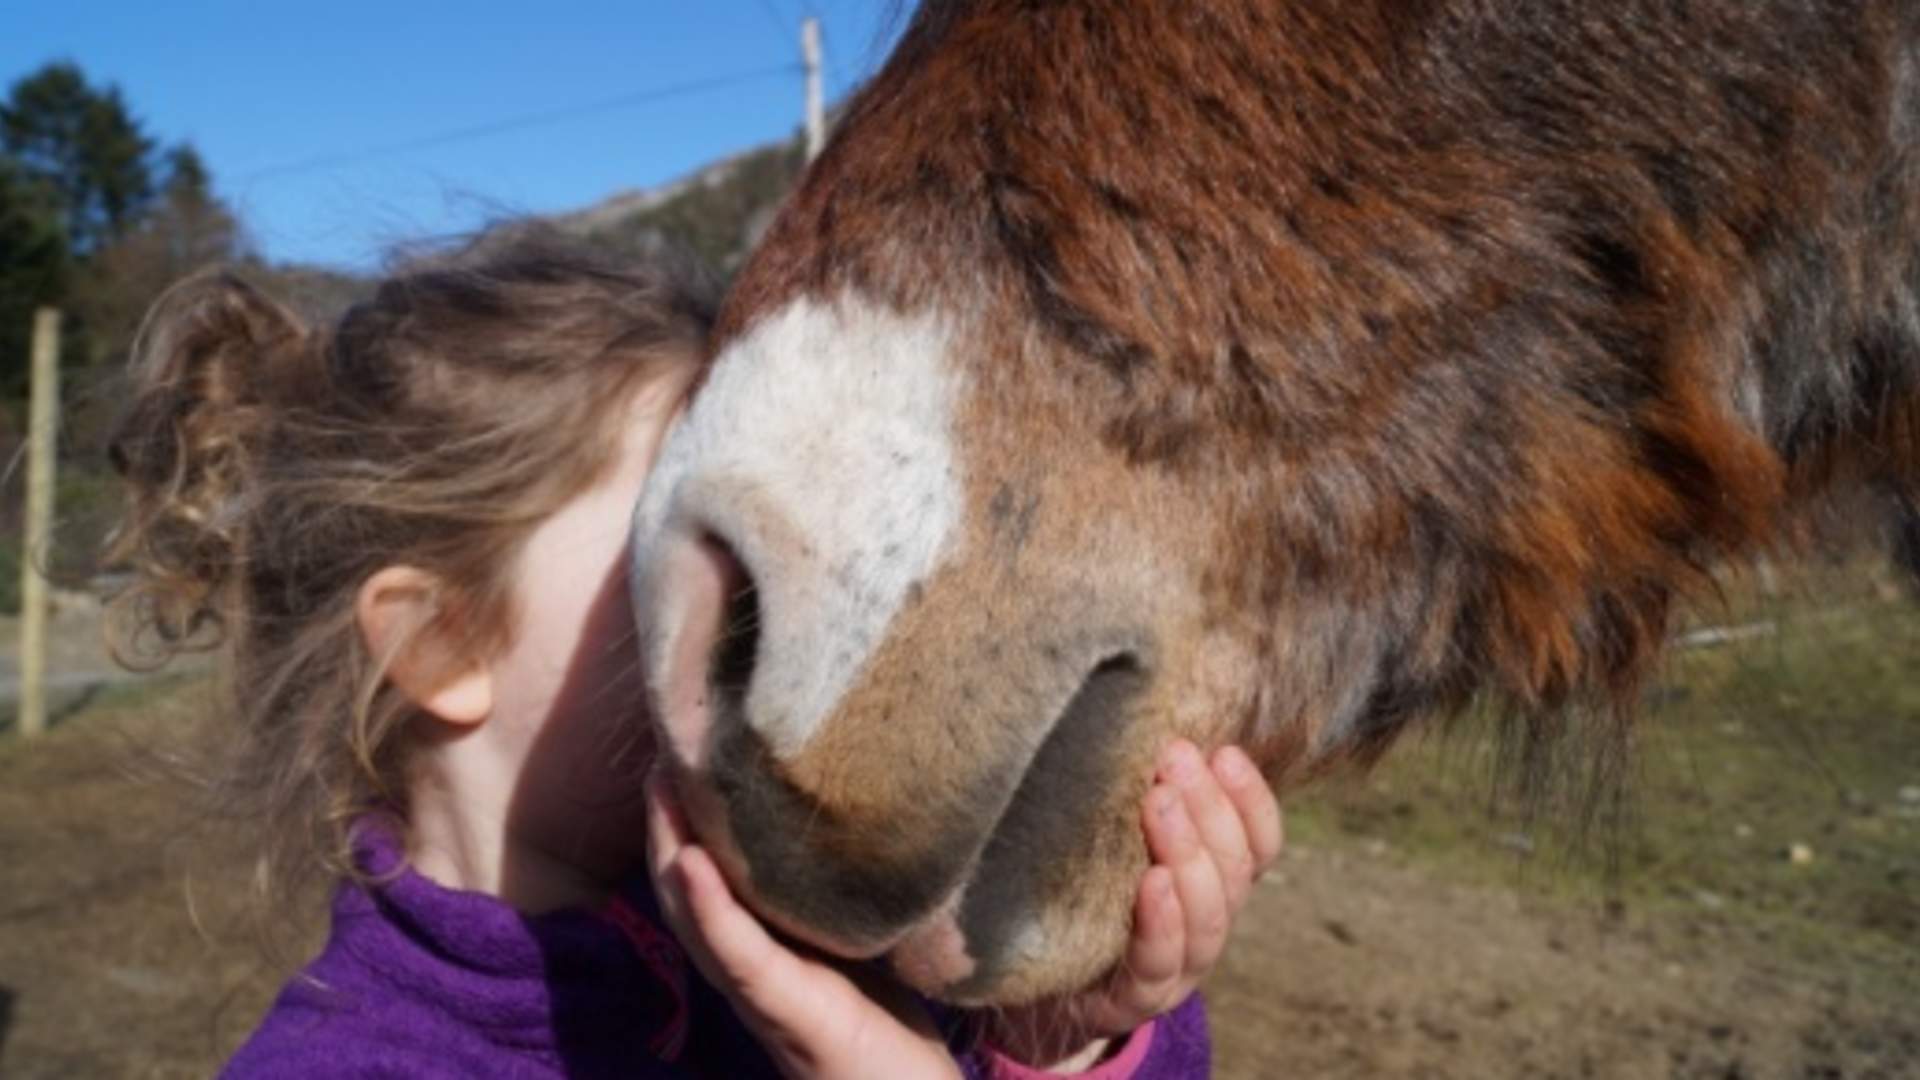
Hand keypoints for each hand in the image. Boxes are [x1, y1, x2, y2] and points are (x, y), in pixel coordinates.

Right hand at [644, 771, 960, 1079]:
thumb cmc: (895, 1032)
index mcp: (767, 950)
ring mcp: (763, 994)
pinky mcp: (788, 1012)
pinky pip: (739, 956)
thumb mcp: (864, 947)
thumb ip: (844, 896)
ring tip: (660, 785)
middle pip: (687, 887)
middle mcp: (751, 971)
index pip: (711, 878)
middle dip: (666, 820)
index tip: (687, 749)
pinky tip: (691, 863)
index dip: (689, 819)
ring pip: (696, 915)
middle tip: (663, 748)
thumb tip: (853, 815)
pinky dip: (710, 909)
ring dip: (670, 848)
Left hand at [981, 740, 1283, 1071]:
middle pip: (1234, 870)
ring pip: (1209, 916)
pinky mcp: (1135, 998)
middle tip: (1174, 758)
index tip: (1225, 750)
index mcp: (1214, 882)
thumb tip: (1131, 710)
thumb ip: (1139, 793)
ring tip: (1159, 802)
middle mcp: (1207, 923)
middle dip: (1210, 808)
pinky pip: (1159, 962)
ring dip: (1188, 853)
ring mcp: (1177, 967)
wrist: (1039, 988)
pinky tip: (1151, 883)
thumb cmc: (1082, 895)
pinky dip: (1162, 921)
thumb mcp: (1114, 838)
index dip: (1251, 798)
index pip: (1258, 842)